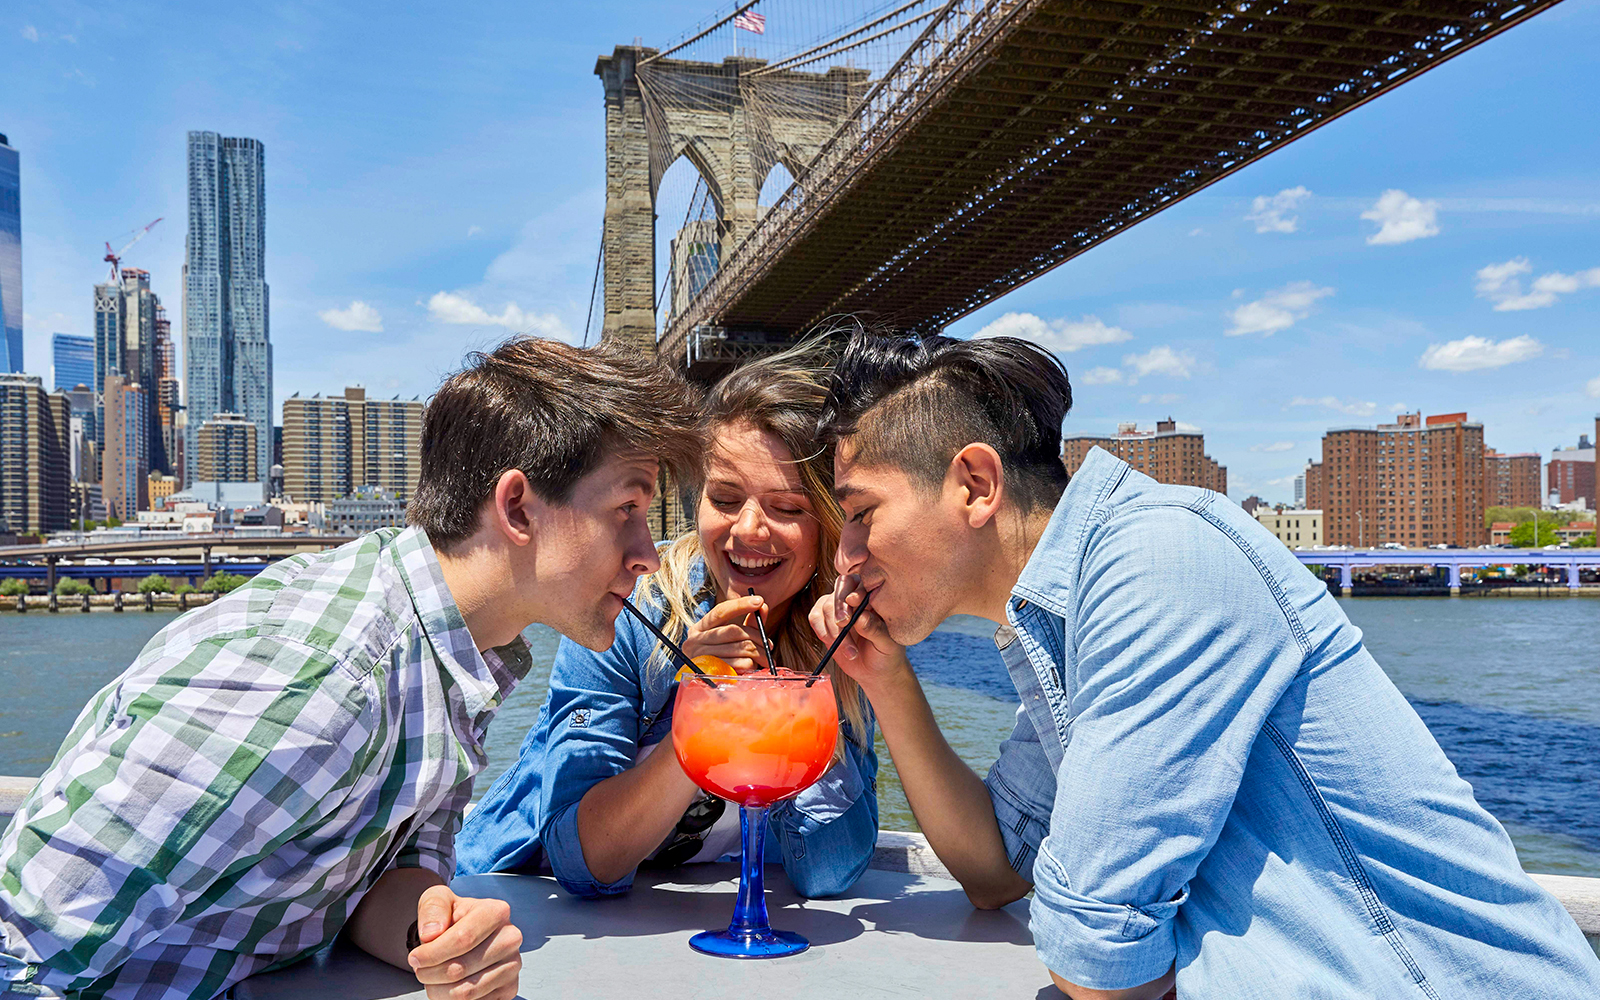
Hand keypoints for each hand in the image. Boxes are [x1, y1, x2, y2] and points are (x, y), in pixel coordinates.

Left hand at [409, 885, 522, 999]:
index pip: (462, 939)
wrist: (468, 934)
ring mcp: (513, 965)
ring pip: (465, 992)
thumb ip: (432, 908)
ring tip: (431, 978)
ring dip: (438, 991)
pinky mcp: (509, 989)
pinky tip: (448, 986)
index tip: (414, 958)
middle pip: (460, 969)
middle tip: (420, 969)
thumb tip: (431, 934)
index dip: (432, 953)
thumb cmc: (452, 917)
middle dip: (430, 974)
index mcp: (497, 912)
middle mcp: (510, 938)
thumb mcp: (438, 900)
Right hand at [682, 594, 770, 671]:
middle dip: (757, 636)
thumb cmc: (723, 657)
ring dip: (759, 653)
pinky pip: (740, 664)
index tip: (760, 601)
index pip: (721, 611)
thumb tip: (763, 606)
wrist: (710, 685)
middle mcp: (695, 641)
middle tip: (769, 644)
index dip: (740, 605)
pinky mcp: (712, 675)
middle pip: (734, 631)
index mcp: (699, 628)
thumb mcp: (733, 637)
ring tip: (766, 658)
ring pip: (740, 648)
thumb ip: (748, 622)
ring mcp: (700, 659)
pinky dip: (752, 665)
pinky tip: (753, 667)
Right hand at [808, 573, 909, 693]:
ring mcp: (838, 608)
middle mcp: (854, 597)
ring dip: (834, 629)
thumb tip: (860, 617)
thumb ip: (875, 629)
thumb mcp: (887, 644)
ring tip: (850, 651)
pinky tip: (835, 646)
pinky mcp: (825, 621)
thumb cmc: (887, 654)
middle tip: (844, 624)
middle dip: (839, 607)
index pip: (861, 582)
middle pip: (840, 588)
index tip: (855, 602)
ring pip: (826, 605)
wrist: (875, 671)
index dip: (855, 590)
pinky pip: (815, 617)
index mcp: (874, 597)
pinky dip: (822, 632)